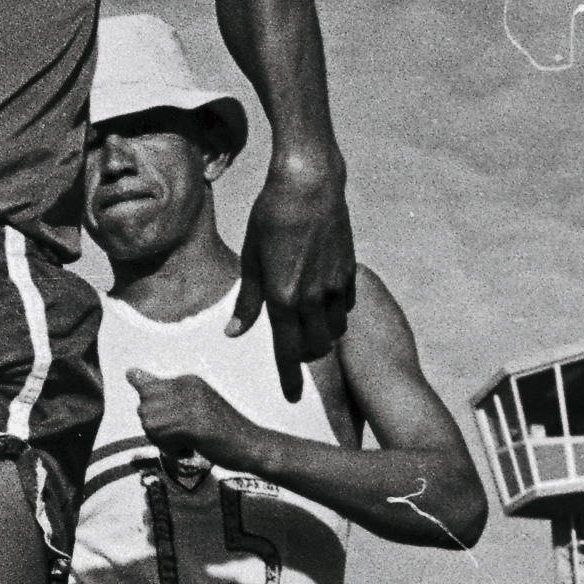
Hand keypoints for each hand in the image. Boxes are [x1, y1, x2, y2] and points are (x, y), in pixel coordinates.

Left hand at [131, 370, 253, 483]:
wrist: (253, 445)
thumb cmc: (221, 431)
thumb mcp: (192, 406)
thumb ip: (163, 394)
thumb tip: (129, 372)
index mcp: (187, 379)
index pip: (146, 388)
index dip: (153, 412)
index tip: (175, 421)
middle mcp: (187, 385)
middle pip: (144, 409)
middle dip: (156, 429)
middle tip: (180, 436)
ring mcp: (191, 403)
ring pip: (150, 424)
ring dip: (163, 441)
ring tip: (187, 443)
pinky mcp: (193, 424)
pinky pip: (162, 437)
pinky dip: (172, 449)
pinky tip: (190, 449)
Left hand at [230, 159, 355, 399]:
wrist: (309, 185)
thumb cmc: (271, 218)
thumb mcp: (249, 258)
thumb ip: (246, 300)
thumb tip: (234, 333)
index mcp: (282, 297)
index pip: (286, 351)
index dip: (289, 378)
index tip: (292, 398)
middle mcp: (312, 297)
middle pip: (315, 348)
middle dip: (305, 356)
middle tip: (293, 349)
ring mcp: (335, 286)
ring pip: (334, 331)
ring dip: (321, 335)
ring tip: (307, 323)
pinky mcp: (349, 272)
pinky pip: (346, 306)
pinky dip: (334, 311)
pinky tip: (322, 297)